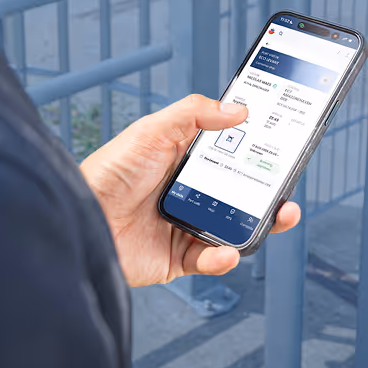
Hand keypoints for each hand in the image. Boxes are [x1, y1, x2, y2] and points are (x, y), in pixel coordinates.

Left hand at [80, 95, 300, 286]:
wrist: (79, 222)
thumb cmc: (108, 173)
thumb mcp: (152, 129)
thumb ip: (195, 112)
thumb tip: (239, 108)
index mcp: (184, 157)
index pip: (230, 150)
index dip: (256, 147)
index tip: (281, 143)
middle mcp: (188, 190)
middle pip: (240, 189)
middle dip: (269, 188)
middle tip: (288, 185)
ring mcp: (185, 223)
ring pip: (233, 224)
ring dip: (259, 222)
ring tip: (277, 216)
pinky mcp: (177, 257)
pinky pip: (210, 258)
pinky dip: (224, 257)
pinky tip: (228, 250)